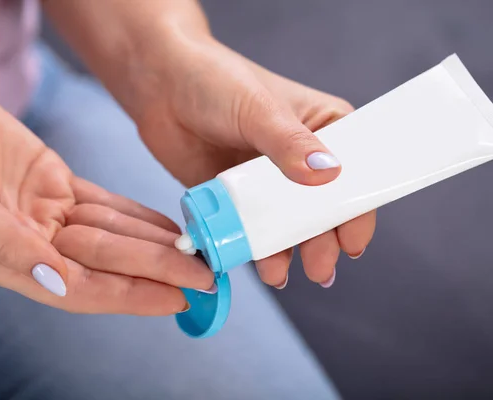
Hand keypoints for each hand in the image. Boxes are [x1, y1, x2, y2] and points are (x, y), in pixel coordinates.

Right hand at [0, 67, 212, 313]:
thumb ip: (5, 243)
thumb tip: (56, 281)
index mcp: (9, 257)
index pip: (83, 288)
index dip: (132, 295)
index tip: (178, 298)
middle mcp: (34, 244)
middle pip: (108, 263)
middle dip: (158, 271)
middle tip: (206, 277)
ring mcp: (48, 215)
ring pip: (113, 236)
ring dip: (157, 246)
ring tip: (198, 254)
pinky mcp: (57, 187)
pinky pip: (106, 207)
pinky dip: (138, 217)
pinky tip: (167, 227)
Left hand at [129, 37, 375, 287]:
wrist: (161, 87)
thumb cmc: (216, 80)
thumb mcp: (259, 109)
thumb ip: (290, 143)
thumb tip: (327, 174)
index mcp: (323, 129)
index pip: (353, 174)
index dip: (356, 208)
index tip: (352, 242)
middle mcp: (300, 160)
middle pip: (322, 209)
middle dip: (322, 240)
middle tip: (320, 269)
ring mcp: (268, 183)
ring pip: (287, 225)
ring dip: (288, 251)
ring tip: (280, 274)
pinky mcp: (238, 198)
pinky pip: (252, 229)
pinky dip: (255, 248)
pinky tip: (257, 265)